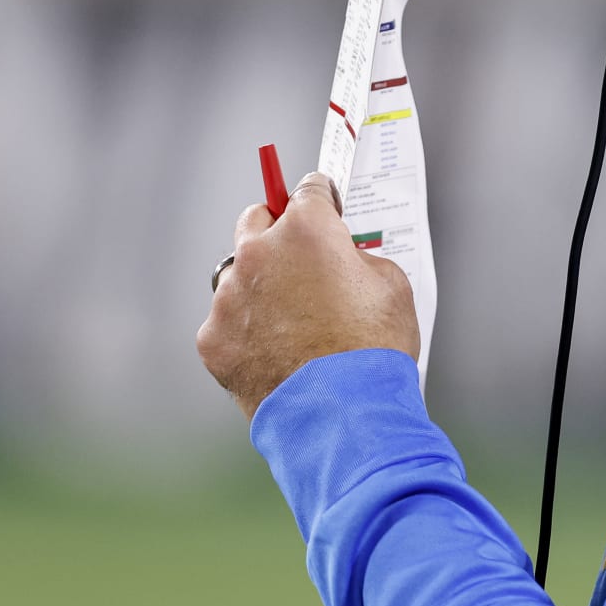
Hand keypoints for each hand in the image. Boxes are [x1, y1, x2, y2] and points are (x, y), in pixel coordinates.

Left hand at [197, 171, 418, 420]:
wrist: (342, 415)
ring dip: (260, 284)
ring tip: (292, 319)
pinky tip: (276, 350)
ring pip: (238, 274)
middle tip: (299, 253)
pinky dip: (246, 330)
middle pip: (256, 219)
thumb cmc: (372, 350)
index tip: (324, 205)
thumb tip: (344, 262)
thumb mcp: (391, 285)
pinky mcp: (214, 338)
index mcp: (306, 230)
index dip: (322, 198)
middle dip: (276, 229)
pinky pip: (228, 321)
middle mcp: (259, 254)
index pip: (308, 190)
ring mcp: (230, 297)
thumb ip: (359, 259)